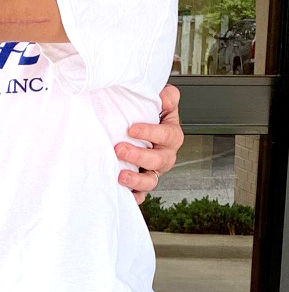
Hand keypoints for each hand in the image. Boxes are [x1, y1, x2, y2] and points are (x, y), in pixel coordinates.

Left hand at [115, 83, 183, 204]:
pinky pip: (141, 193)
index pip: (166, 135)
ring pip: (151, 180)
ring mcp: (153, 170)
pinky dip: (135, 196)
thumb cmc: (149, 114)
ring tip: (121, 175)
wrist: (139, 125)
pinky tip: (126, 196)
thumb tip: (166, 95)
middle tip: (119, 149)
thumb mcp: (160, 101)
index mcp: (171, 135)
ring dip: (137, 180)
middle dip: (139, 155)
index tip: (131, 129)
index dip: (150, 132)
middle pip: (158, 160)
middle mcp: (165, 155)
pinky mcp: (142, 180)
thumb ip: (167, 96)